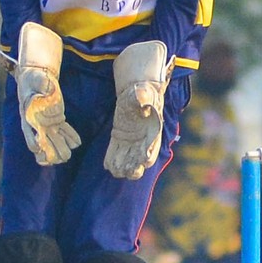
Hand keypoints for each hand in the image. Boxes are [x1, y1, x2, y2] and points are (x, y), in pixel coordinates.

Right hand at [9, 21, 80, 165]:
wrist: (35, 76)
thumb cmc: (32, 78)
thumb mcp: (36, 78)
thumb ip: (41, 83)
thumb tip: (49, 89)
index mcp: (27, 115)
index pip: (28, 132)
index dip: (33, 141)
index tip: (39, 148)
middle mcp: (36, 122)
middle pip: (42, 140)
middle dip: (49, 150)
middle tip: (58, 159)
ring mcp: (46, 122)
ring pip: (53, 138)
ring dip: (60, 147)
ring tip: (67, 156)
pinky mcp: (56, 119)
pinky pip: (63, 130)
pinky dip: (69, 136)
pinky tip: (77, 143)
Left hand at [104, 41, 169, 179]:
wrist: (135, 91)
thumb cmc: (143, 90)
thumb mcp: (144, 91)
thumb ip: (144, 97)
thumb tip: (144, 102)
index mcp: (153, 129)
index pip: (153, 146)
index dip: (149, 153)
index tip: (145, 160)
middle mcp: (143, 138)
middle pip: (141, 159)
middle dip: (135, 166)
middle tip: (129, 172)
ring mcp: (131, 141)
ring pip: (128, 159)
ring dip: (123, 166)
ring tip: (116, 170)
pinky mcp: (119, 139)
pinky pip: (116, 152)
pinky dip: (112, 160)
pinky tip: (108, 166)